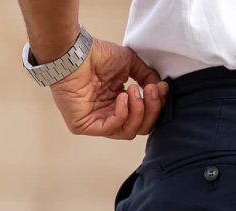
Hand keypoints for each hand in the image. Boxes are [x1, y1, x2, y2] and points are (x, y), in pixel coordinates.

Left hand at [48, 37, 166, 139]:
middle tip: (151, 90)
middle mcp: (109, 115)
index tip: (162, 88)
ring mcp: (97, 123)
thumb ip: (146, 76)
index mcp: (119, 104)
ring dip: (137, 111)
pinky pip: (111, 129)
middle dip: (151, 110)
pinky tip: (123, 97)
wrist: (73, 52)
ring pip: (128, 132)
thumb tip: (160, 88)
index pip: (144, 116)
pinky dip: (122, 114)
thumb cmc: (96, 54)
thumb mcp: (129, 63)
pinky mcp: (85, 126)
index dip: (157, 105)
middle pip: (140, 127)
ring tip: (134, 90)